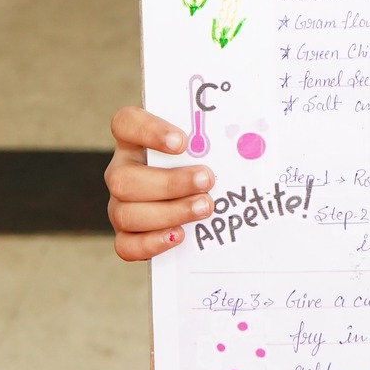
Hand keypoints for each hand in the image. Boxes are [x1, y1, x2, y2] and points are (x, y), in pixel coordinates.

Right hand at [105, 106, 215, 262]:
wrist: (202, 202)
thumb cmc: (206, 163)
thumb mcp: (209, 145)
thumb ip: (216, 138)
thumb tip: (250, 136)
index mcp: (136, 141)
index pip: (126, 124)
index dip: (148, 131)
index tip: (182, 142)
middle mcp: (123, 171)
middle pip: (123, 178)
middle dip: (169, 182)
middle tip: (207, 180)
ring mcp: (120, 205)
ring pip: (125, 213)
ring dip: (169, 212)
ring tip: (204, 208)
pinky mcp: (126, 236)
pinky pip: (126, 245)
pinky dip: (153, 242)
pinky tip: (180, 235)